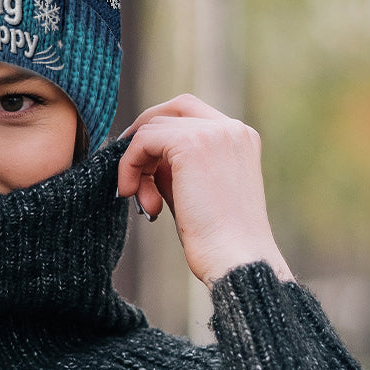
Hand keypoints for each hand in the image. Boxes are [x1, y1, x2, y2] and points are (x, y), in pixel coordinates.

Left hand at [117, 94, 292, 287]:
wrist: (236, 260)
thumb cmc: (217, 238)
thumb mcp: (194, 190)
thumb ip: (173, 165)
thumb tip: (142, 154)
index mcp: (240, 137)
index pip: (190, 113)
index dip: (159, 131)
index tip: (142, 163)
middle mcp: (231, 128)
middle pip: (172, 110)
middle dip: (144, 136)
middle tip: (130, 170)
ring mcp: (214, 133)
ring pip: (152, 127)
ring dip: (136, 163)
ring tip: (144, 202)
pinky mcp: (192, 144)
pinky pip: (143, 141)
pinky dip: (129, 165)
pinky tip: (132, 193)